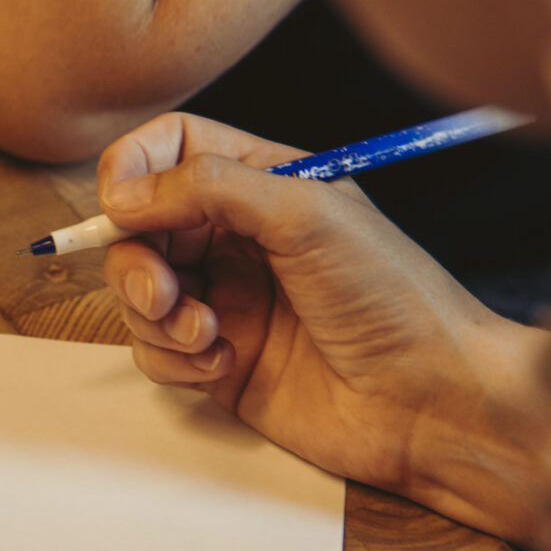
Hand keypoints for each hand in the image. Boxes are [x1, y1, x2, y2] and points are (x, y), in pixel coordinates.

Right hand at [98, 112, 550, 525]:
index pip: (170, 149)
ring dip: (156, 314)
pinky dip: (173, 358)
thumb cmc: (391, 299)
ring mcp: (226, 299)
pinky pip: (154, 350)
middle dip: (135, 258)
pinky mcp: (217, 360)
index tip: (122, 206)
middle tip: (164, 291)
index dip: (132, 171)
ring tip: (207, 333)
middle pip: (138, 225)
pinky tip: (223, 364)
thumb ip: (207, 187)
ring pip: (137, 290)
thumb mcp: (305, 214)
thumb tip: (122, 195)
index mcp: (264, 184)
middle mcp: (238, 237)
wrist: (428, 401)